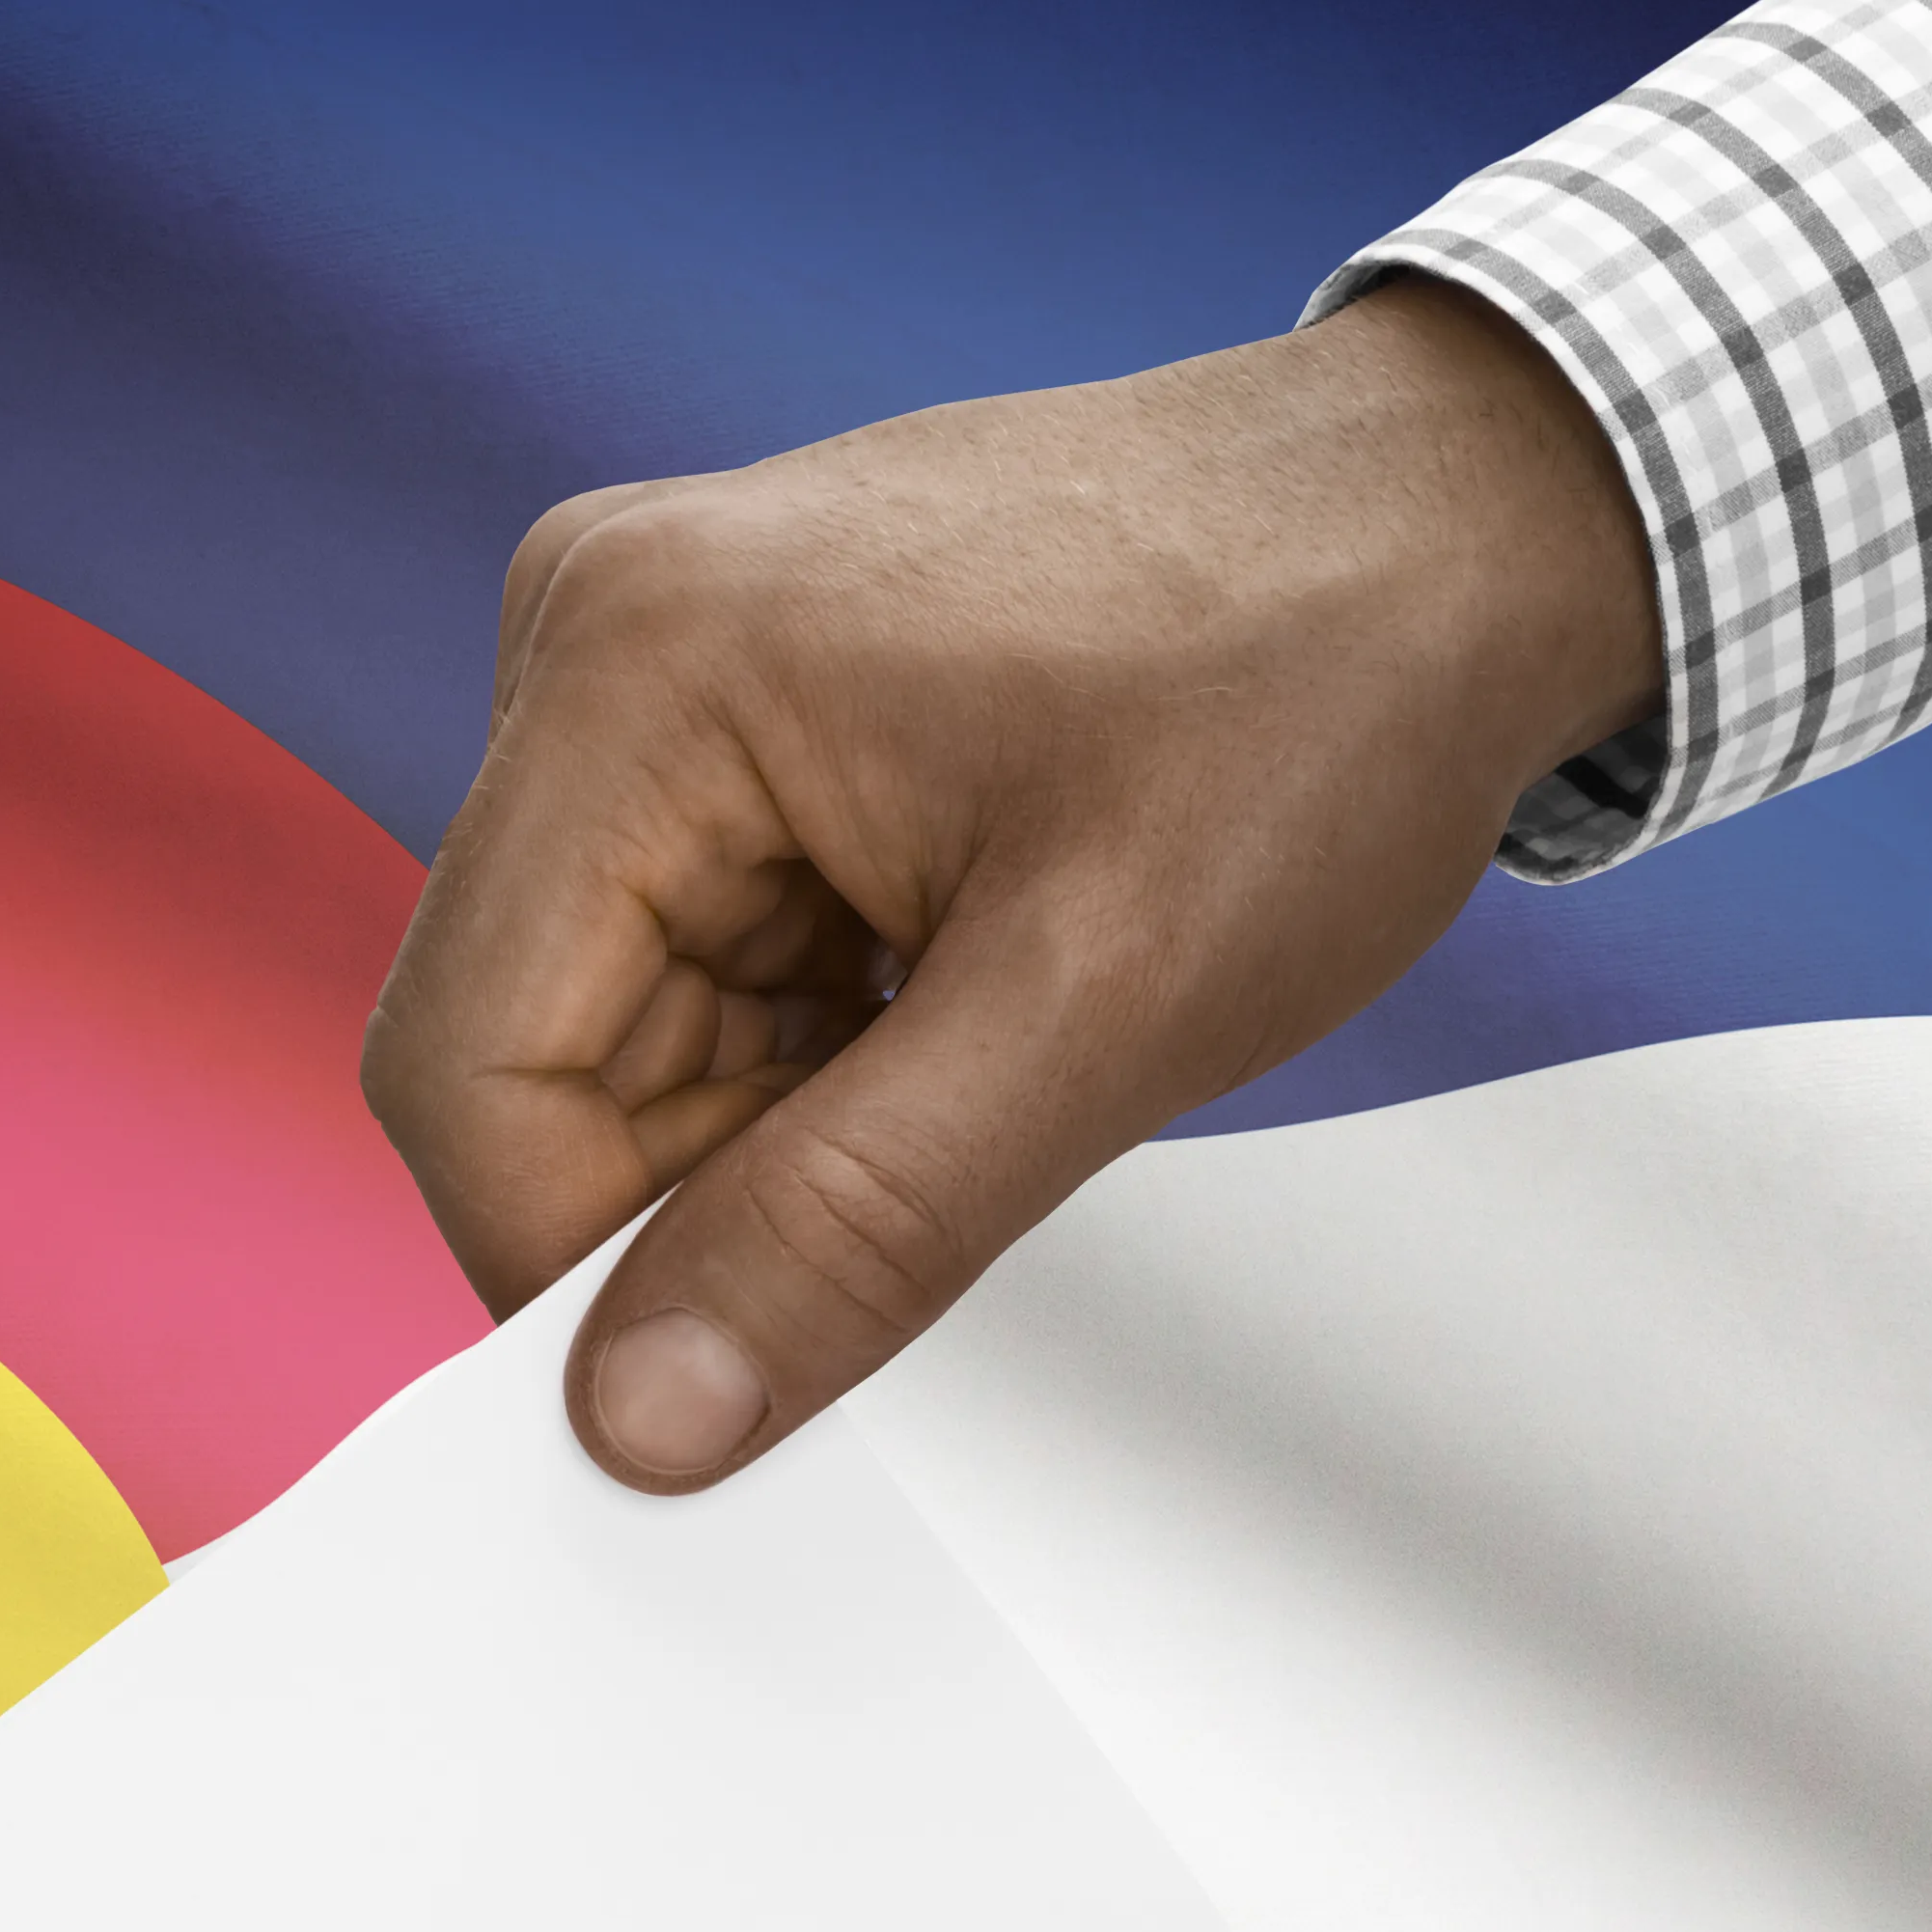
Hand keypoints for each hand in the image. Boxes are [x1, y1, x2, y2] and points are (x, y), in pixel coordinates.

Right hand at [359, 278, 1661, 1487]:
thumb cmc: (1324, 682)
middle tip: (939, 1188)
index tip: (730, 1382)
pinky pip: (691, 963)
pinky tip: (968, 1003)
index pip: (468, 1075)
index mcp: (636, 666)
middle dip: (705, 1186)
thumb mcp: (1101, 1005)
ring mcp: (657, 661)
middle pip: (531, 1055)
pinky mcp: (726, 707)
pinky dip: (810, 1051)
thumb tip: (640, 1415)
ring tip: (995, 1050)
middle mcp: (598, 634)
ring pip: (613, 1032)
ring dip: (775, 1123)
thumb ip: (851, 1225)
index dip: (573, 1271)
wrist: (1463, 516)